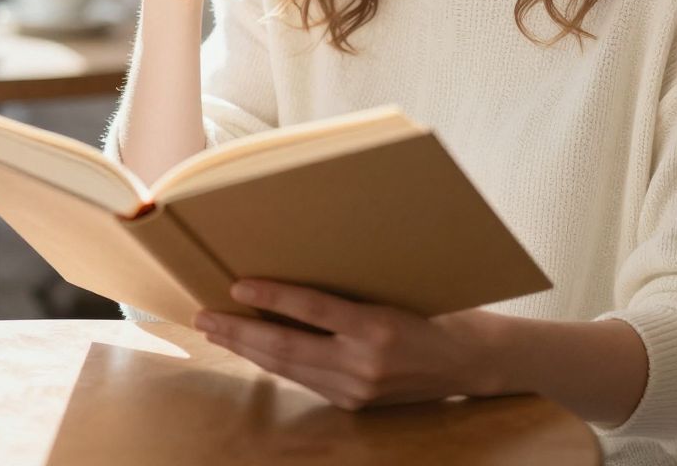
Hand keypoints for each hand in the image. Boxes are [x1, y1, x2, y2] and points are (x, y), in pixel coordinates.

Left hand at [194, 280, 503, 409]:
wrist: (472, 362)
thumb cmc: (439, 311)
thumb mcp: (399, 290)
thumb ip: (353, 290)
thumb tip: (297, 274)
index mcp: (380, 327)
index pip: (313, 308)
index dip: (273, 296)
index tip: (237, 283)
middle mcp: (365, 362)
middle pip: (287, 346)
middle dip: (239, 330)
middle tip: (204, 315)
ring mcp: (358, 388)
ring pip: (288, 367)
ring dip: (246, 349)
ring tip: (216, 331)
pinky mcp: (355, 403)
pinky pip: (304, 379)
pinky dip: (274, 362)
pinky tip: (252, 349)